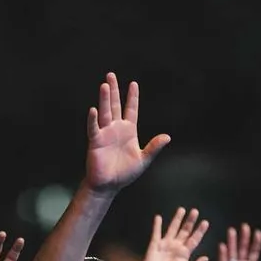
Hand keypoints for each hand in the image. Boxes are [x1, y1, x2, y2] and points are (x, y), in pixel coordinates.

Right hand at [85, 72, 170, 192]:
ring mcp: (105, 134)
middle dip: (113, 90)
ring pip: (105, 113)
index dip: (132, 97)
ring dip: (104, 99)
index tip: (133, 84)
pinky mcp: (95, 142)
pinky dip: (93, 120)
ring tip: (105, 85)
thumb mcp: (143, 159)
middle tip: (111, 75)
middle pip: (115, 105)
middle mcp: (115, 129)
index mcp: (128, 131)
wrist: (109, 185)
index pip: (131, 110)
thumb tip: (167, 137)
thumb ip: (154, 147)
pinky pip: (94, 129)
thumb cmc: (124, 173)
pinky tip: (93, 110)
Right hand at [138, 207, 209, 260]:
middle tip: (195, 211)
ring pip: (173, 229)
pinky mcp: (154, 245)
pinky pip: (156, 233)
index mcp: (184, 254)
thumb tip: (207, 258)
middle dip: (190, 221)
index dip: (200, 231)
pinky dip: (157, 225)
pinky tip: (158, 217)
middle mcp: (176, 247)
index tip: (205, 222)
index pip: (194, 239)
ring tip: (182, 209)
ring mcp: (165, 245)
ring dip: (177, 219)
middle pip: (185, 231)